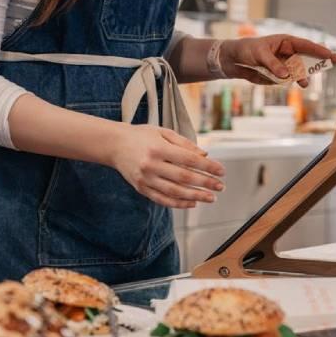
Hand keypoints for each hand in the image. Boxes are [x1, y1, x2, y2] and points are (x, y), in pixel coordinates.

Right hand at [108, 124, 224, 208]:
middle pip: (184, 177)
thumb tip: (205, 156)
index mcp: (158, 148)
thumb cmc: (141, 136)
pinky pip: (162, 199)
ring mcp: (145, 179)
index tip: (221, 171)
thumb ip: (184, 143)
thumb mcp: (163, 132)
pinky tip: (192, 203)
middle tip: (220, 187)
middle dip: (205, 183)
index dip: (207, 166)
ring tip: (210, 198)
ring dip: (195, 196)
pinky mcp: (141, 188)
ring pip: (174, 192)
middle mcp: (151, 165)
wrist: (114, 145)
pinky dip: (178, 204)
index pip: (189, 159)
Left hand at [220, 34, 335, 86]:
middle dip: (321, 61)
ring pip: (299, 72)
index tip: (330, 54)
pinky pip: (288, 80)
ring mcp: (285, 65)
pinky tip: (281, 81)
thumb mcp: (260, 55)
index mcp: (286, 42)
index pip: (306, 45)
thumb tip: (286, 76)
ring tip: (304, 84)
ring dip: (303, 77)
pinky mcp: (279, 76)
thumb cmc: (247, 51)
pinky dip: (289, 82)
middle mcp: (288, 53)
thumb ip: (274, 65)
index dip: (319, 50)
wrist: (234, 61)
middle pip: (308, 58)